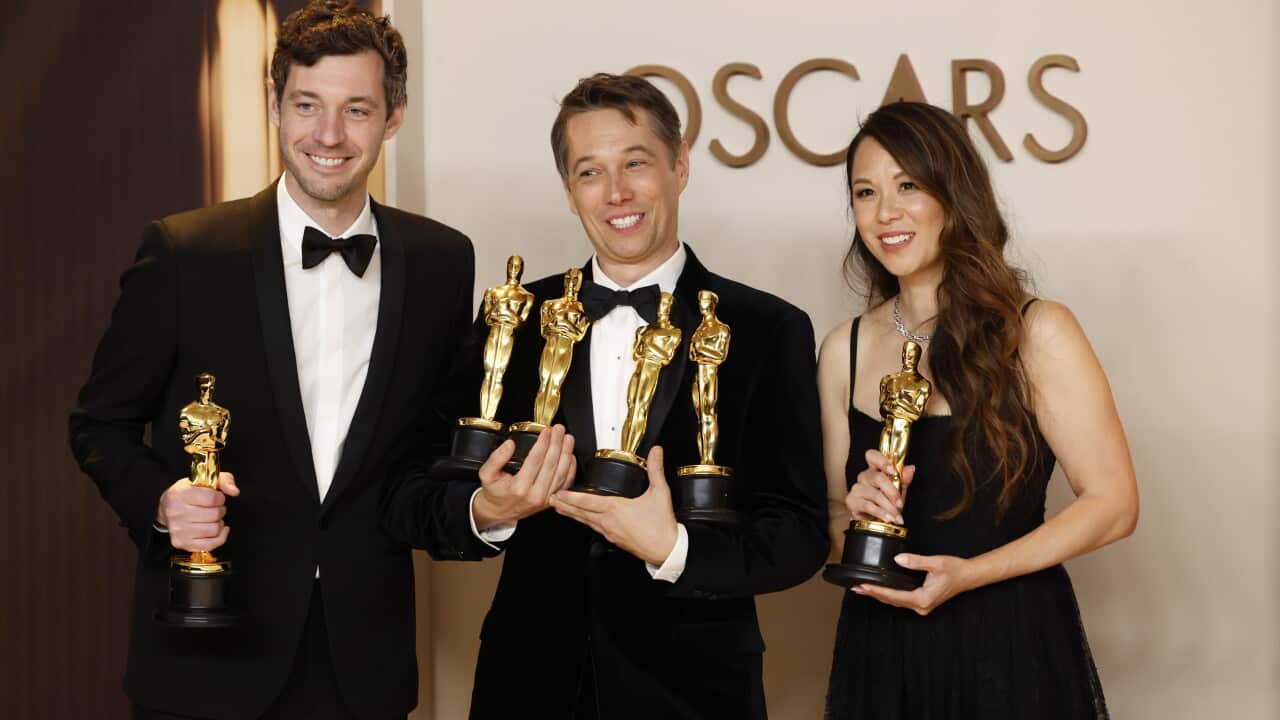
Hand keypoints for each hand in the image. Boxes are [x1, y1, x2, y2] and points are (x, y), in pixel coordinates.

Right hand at [156, 472, 239, 551]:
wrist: (166, 509)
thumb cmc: (187, 493)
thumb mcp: (203, 480)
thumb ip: (223, 480)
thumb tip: (234, 491)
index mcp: (180, 494)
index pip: (212, 498)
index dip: (220, 498)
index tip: (217, 497)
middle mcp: (176, 512)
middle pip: (214, 515)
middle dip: (220, 510)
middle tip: (215, 508)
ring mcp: (178, 530)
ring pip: (214, 529)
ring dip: (219, 523)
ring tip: (213, 518)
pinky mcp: (182, 543)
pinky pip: (210, 545)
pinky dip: (220, 537)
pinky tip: (219, 529)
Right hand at [472, 425, 575, 529]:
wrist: (499, 512)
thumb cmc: (494, 492)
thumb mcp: (486, 474)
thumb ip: (496, 458)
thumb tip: (509, 444)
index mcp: (519, 488)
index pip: (535, 460)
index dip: (543, 443)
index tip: (546, 431)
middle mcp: (535, 495)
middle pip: (551, 465)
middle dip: (557, 444)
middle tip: (559, 429)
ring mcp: (545, 499)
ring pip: (561, 473)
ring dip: (566, 453)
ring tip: (567, 438)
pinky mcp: (551, 500)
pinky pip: (565, 483)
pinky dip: (571, 468)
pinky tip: (570, 455)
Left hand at [551, 446, 678, 565]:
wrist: (667, 550)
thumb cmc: (662, 526)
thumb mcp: (660, 493)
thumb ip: (656, 469)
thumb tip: (656, 451)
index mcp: (615, 509)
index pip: (587, 501)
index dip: (570, 497)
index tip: (557, 493)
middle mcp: (608, 522)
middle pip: (580, 512)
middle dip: (564, 505)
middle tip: (550, 500)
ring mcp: (609, 533)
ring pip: (585, 521)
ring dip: (571, 514)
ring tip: (559, 508)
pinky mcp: (613, 540)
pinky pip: (594, 528)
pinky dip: (584, 521)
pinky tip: (583, 520)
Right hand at [846, 449, 914, 525]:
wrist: (873, 520)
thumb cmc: (886, 502)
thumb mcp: (898, 490)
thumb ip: (903, 479)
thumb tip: (910, 469)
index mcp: (874, 469)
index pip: (872, 456)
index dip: (882, 461)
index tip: (893, 471)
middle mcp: (864, 476)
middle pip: (877, 477)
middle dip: (892, 492)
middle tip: (900, 504)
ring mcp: (856, 488)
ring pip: (875, 494)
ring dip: (889, 507)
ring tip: (897, 516)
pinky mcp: (852, 501)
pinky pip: (868, 506)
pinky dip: (881, 513)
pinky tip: (888, 518)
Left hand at [853, 553, 975, 614]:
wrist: (969, 576)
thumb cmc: (955, 569)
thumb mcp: (935, 563)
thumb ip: (915, 561)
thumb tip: (898, 558)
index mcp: (923, 599)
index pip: (894, 595)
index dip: (877, 590)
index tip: (863, 585)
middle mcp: (921, 606)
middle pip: (892, 601)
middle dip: (873, 594)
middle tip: (855, 588)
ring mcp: (922, 606)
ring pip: (895, 602)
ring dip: (879, 595)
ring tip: (862, 589)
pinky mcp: (922, 602)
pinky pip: (901, 600)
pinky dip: (889, 595)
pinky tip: (879, 590)